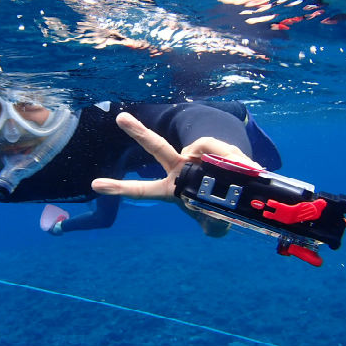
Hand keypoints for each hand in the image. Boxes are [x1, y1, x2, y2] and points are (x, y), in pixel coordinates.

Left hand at [91, 112, 258, 235]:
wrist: (250, 196)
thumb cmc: (223, 210)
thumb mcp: (214, 225)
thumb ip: (210, 228)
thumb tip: (212, 228)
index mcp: (172, 189)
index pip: (143, 190)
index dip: (120, 188)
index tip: (95, 185)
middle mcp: (179, 168)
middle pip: (157, 147)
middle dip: (138, 131)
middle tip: (120, 118)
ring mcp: (195, 156)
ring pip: (194, 149)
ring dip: (213, 163)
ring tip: (228, 176)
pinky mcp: (215, 148)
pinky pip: (213, 147)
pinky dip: (223, 156)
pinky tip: (236, 165)